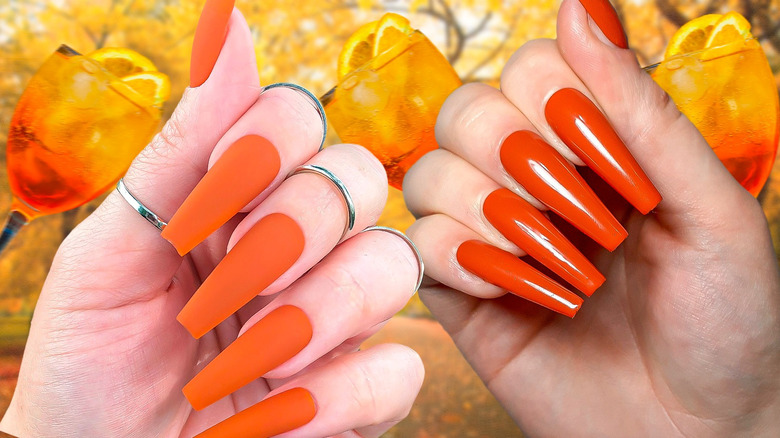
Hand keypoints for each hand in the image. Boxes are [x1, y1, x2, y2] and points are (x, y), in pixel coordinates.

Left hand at [0, 5, 421, 436]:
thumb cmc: (93, 354)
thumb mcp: (115, 245)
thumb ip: (183, 148)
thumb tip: (226, 24)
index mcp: (241, 196)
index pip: (299, 118)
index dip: (266, 145)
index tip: (201, 207)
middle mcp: (302, 242)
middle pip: (358, 179)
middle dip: (290, 231)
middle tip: (222, 288)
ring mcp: (337, 314)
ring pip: (393, 264)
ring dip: (313, 312)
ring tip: (242, 359)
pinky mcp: (359, 389)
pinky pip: (399, 367)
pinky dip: (335, 395)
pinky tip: (273, 412)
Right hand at [404, 0, 779, 435]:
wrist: (699, 434)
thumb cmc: (724, 322)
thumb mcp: (708, 208)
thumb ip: (642, 112)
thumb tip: (580, 7)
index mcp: (592, 147)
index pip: (530, 69)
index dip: (555, 103)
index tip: (613, 166)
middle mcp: (529, 180)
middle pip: (464, 112)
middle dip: (519, 161)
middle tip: (588, 221)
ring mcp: (487, 235)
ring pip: (428, 174)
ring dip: (494, 216)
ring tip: (562, 267)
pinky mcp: (457, 293)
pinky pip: (416, 246)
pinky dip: (459, 260)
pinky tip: (514, 290)